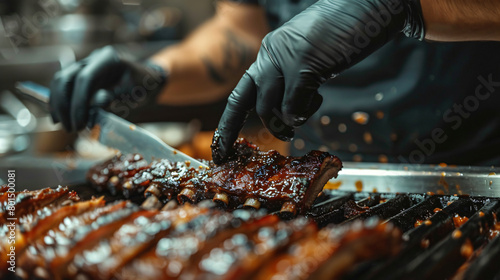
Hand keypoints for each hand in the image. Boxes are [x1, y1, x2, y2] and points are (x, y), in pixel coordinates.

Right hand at [49, 46, 167, 130]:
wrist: (146, 78)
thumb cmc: (142, 86)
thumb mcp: (134, 92)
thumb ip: (114, 97)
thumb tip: (94, 107)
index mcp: (108, 59)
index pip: (85, 78)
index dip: (79, 103)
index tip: (79, 124)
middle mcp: (92, 59)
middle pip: (66, 78)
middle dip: (65, 106)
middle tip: (71, 128)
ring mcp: (83, 65)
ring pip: (59, 81)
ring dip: (58, 105)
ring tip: (63, 125)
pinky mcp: (78, 75)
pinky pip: (61, 87)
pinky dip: (58, 102)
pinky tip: (59, 119)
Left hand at [211, 0, 423, 163]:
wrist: (367, 5)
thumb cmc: (345, 30)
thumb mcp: (310, 55)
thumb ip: (295, 78)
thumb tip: (290, 111)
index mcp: (270, 51)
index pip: (242, 92)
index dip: (230, 121)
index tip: (222, 146)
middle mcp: (270, 54)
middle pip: (248, 101)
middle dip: (240, 129)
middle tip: (253, 146)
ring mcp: (284, 59)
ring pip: (268, 107)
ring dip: (287, 121)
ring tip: (306, 111)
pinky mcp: (302, 65)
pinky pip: (292, 106)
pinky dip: (304, 112)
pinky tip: (318, 97)